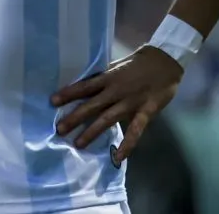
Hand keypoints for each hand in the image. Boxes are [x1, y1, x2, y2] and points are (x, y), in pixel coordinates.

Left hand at [51, 45, 182, 163]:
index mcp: (109, 77)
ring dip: (92, 132)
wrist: (165, 61)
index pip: (85, 86)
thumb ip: (103, 75)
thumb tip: (83, 81)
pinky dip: (128, 144)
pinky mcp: (145, 111)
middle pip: (92, 105)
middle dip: (75, 117)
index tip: (52, 102)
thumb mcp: (117, 65)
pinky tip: (119, 157)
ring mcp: (130, 102)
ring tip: (78, 144)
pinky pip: (135, 130)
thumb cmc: (138, 63)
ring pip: (108, 119)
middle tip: (59, 129)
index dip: (69, 93)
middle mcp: (116, 90)